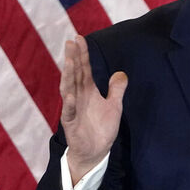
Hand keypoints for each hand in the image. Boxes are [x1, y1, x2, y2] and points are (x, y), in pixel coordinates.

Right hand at [59, 36, 126, 183]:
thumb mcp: (114, 106)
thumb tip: (121, 73)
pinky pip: (69, 112)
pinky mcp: (70, 123)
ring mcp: (73, 109)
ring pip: (68, 89)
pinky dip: (69, 103)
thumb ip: (116, 89)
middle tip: (71, 42)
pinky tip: (70, 95)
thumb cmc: (102, 128)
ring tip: (69, 61)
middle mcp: (78, 96)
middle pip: (74, 74)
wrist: (95, 151)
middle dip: (73, 59)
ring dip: (68, 75)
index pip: (84, 69)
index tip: (79, 38)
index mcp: (87, 91)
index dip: (83, 55)